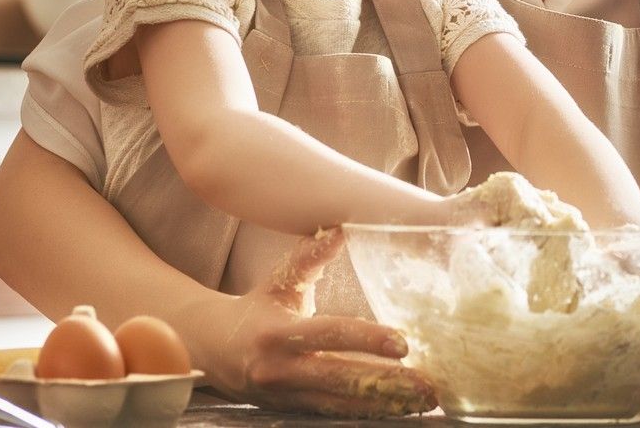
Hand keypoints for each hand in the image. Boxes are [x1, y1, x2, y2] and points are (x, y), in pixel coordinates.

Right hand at [172, 227, 435, 416]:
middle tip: (427, 384)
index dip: (367, 339)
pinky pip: (332, 414)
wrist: (212, 351)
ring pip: (340, 404)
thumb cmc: (255, 310)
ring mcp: (286, 395)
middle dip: (386, 382)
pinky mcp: (291, 411)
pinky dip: (365, 412)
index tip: (404, 344)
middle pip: (341, 379)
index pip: (330, 334)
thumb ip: (308, 259)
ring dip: (384, 403)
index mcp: (279, 333)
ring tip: (423, 401)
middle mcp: (281, 369)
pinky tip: (397, 410)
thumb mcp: (279, 283)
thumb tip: (339, 230)